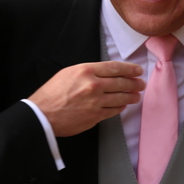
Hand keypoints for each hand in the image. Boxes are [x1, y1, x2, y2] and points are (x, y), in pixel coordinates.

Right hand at [27, 61, 144, 136]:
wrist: (42, 114)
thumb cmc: (52, 93)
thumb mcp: (68, 73)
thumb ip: (88, 72)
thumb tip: (106, 73)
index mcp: (86, 70)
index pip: (115, 67)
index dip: (130, 69)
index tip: (137, 70)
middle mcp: (93, 85)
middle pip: (121, 82)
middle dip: (134, 83)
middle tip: (141, 83)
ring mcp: (95, 101)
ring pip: (120, 97)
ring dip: (131, 96)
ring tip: (136, 95)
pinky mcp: (95, 116)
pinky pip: (113, 110)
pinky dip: (120, 107)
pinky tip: (123, 105)